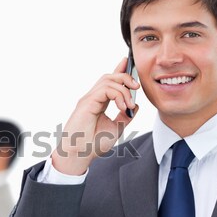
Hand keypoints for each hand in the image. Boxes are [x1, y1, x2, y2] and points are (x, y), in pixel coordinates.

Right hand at [51, 57, 139, 174]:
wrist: (79, 154)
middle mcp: (92, 98)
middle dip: (125, 76)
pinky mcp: (87, 102)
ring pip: (108, 80)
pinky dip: (118, 95)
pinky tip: (122, 106)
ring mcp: (88, 99)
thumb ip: (125, 116)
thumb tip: (136, 105)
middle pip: (109, 77)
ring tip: (129, 104)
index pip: (109, 82)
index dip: (119, 70)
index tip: (128, 62)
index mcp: (98, 103)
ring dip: (123, 89)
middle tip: (137, 87)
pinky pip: (106, 89)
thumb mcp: (116, 128)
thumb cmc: (92, 144)